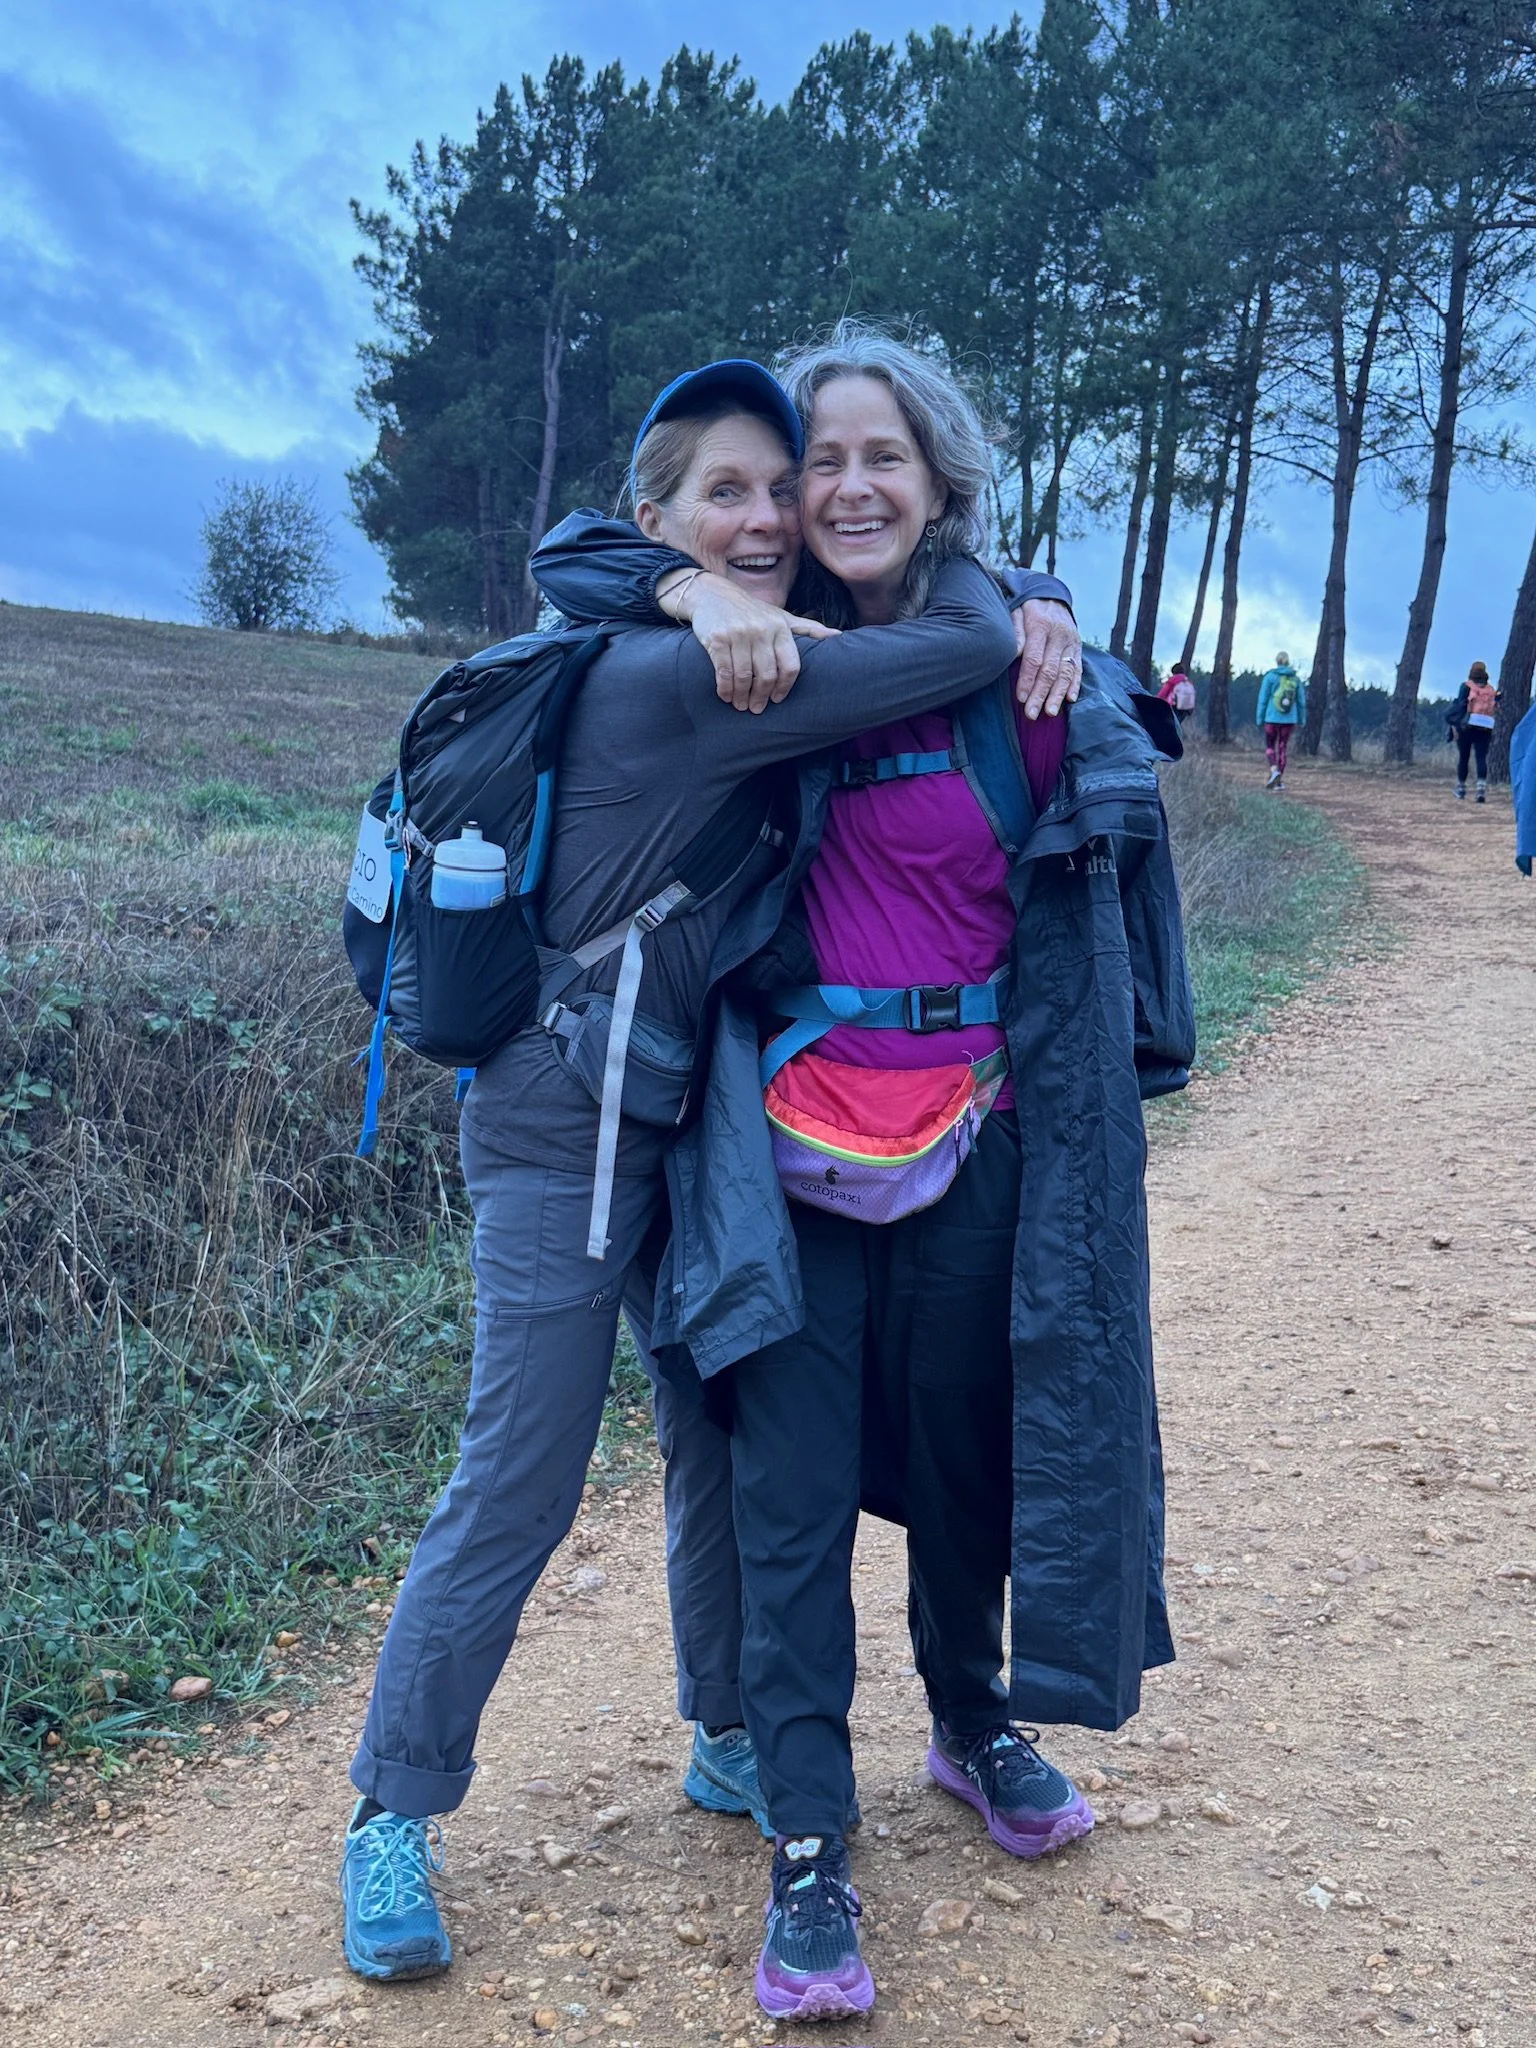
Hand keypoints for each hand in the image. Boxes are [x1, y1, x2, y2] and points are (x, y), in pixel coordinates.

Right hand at [660, 571, 839, 712]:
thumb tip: (838, 635)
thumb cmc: (750, 611)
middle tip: (756, 709)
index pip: (790, 666)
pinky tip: (725, 695)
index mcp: (780, 628)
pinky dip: (725, 688)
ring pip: (745, 676)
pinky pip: (724, 671)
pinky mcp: (718, 639)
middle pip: (767, 675)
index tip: (777, 700)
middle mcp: (762, 630)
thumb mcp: (780, 616)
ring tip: (740, 705)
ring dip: (741, 696)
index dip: (785, 687)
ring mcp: (739, 634)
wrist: (712, 594)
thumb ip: (807, 628)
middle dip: (761, 697)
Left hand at [1013, 598, 1080, 718]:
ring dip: (1058, 694)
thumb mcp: (1015, 612)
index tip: (1021, 698)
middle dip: (1041, 693)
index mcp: (1041, 625)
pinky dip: (1075, 684)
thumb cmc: (1026, 609)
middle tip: (1032, 714)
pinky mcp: (1078, 647)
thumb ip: (1015, 632)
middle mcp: (1059, 634)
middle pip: (1050, 669)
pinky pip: (1078, 668)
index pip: (1034, 658)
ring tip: (1050, 712)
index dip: (1027, 680)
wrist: (1049, 595)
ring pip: (1066, 672)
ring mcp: (1071, 641)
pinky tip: (1069, 699)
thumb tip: (1014, 654)